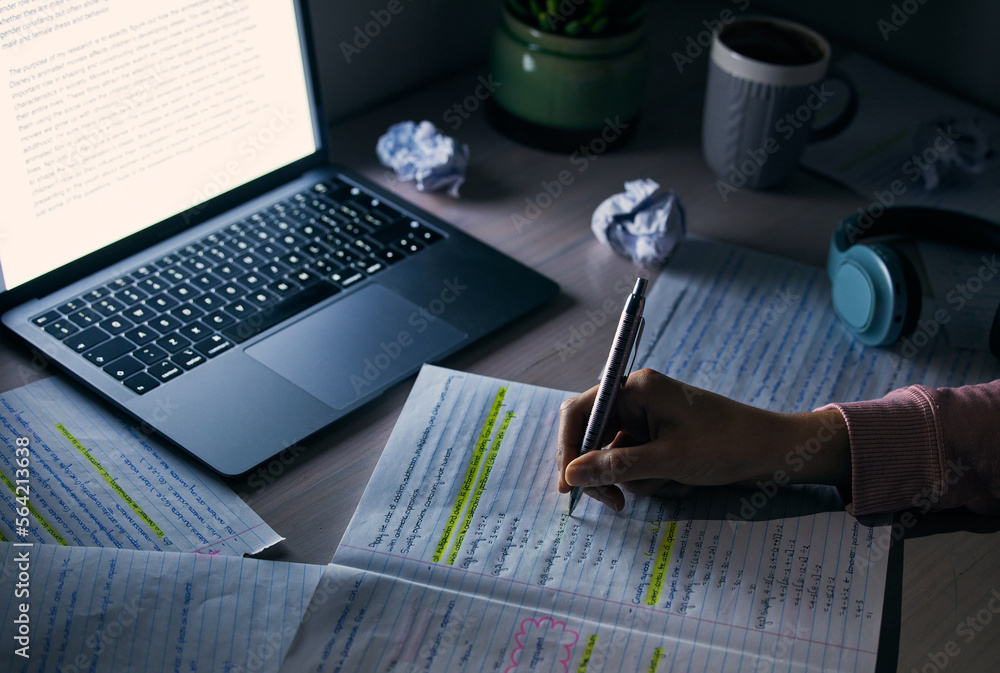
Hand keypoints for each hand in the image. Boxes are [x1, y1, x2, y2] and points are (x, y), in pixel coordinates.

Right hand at [556, 368, 850, 511]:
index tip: (567, 487)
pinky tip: (681, 483)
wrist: (773, 452)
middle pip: (594, 438)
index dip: (568, 449)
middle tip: (615, 504)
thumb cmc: (725, 446)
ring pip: (615, 457)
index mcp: (635, 388)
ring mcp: (649, 419)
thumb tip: (571, 475)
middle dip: (605, 473)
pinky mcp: (660, 438)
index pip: (580, 413)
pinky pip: (636, 463)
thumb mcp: (668, 461)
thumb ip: (615, 466)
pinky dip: (652, 479)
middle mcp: (637, 398)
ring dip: (636, 479)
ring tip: (672, 484)